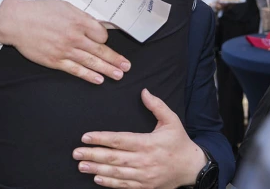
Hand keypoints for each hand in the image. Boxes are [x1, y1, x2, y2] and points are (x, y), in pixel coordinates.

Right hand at [0, 0, 130, 84]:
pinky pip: (76, 70)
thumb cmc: (41, 11)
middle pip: (100, 51)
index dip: (104, 39)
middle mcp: (74, 37)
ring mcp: (65, 50)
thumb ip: (82, 16)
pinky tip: (99, 79)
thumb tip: (96, 25)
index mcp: (78, 21)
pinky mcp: (55, 61)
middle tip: (127, 67)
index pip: (101, 35)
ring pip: (91, 62)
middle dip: (115, 59)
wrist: (17, 22)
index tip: (103, 41)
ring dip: (107, 69)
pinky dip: (89, 75)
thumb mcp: (65, 6)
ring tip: (119, 75)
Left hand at [73, 89, 206, 187]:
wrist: (193, 167)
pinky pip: (125, 185)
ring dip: (97, 169)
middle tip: (76, 152)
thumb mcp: (172, 120)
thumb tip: (144, 91)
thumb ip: (157, 106)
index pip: (120, 140)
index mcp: (148, 143)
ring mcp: (144, 176)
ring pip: (117, 173)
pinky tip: (97, 178)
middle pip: (114, 158)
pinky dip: (110, 183)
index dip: (102, 138)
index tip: (86, 136)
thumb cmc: (180, 142)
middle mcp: (144, 160)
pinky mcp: (145, 186)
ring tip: (81, 165)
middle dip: (93, 155)